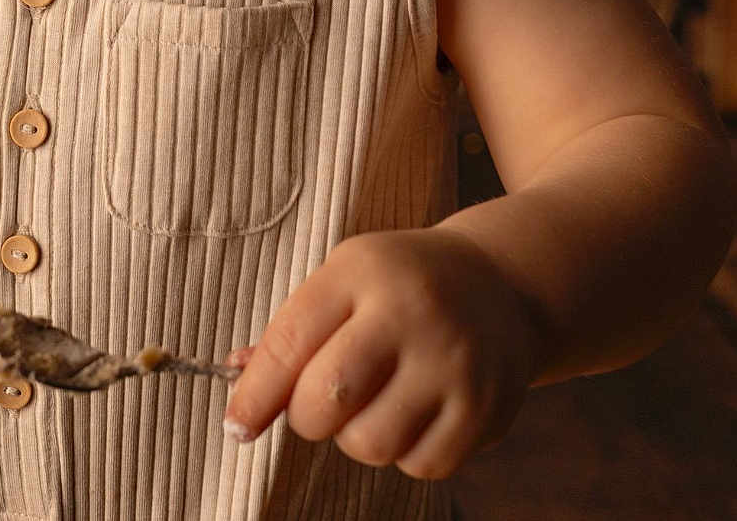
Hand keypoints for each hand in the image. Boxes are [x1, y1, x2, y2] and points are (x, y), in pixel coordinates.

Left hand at [222, 225, 545, 479]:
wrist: (501, 284)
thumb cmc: (400, 284)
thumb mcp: (346, 278)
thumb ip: (294, 330)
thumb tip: (236, 376)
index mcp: (362, 271)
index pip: (291, 340)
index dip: (255, 393)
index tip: (236, 425)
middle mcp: (410, 311)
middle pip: (326, 399)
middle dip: (305, 416)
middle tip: (316, 405)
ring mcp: (451, 361)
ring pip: (370, 442)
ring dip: (355, 437)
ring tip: (372, 403)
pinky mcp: (485, 408)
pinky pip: (420, 465)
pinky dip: (405, 452)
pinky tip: (413, 414)